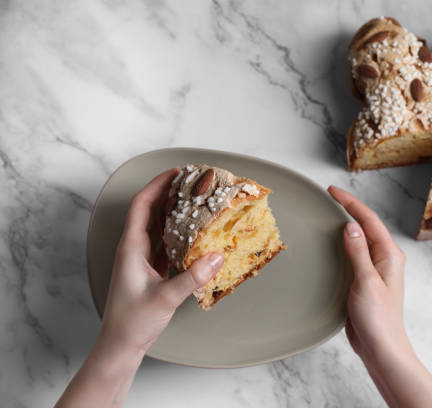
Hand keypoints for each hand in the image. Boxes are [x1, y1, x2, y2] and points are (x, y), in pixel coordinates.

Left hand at [100, 168, 223, 352]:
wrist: (120, 345)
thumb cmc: (133, 322)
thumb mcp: (165, 298)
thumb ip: (192, 277)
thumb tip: (217, 257)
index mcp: (131, 248)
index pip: (143, 205)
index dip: (158, 185)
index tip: (177, 172)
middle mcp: (134, 249)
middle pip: (151, 211)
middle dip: (169, 193)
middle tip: (192, 182)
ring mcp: (141, 259)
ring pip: (158, 226)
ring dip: (173, 211)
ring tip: (195, 200)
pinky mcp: (149, 270)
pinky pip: (164, 243)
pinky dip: (178, 233)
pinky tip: (193, 232)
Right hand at [328, 185, 407, 360]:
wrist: (381, 347)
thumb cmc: (378, 318)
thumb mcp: (366, 281)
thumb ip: (358, 252)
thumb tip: (350, 225)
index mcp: (389, 255)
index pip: (369, 220)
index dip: (351, 203)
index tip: (332, 191)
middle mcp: (384, 259)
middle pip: (365, 226)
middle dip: (348, 209)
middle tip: (329, 196)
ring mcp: (375, 269)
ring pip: (360, 239)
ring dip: (345, 225)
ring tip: (329, 213)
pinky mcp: (365, 280)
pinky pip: (354, 255)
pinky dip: (343, 244)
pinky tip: (332, 244)